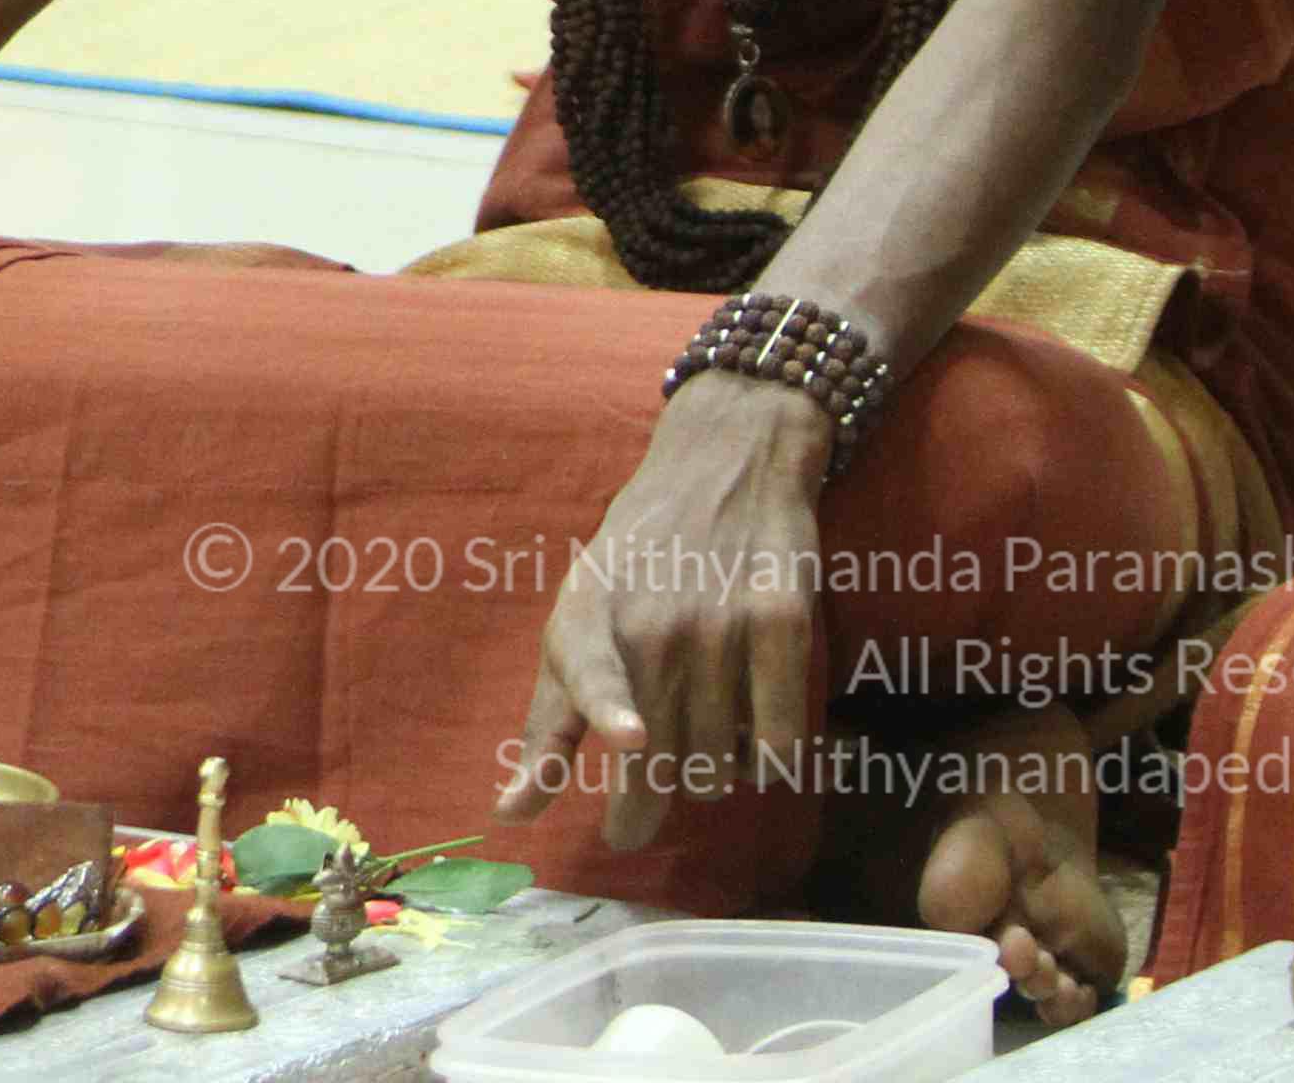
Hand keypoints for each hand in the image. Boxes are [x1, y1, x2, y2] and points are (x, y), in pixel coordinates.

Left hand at [513, 373, 832, 850]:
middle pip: (658, 756)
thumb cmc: (636, 562)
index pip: (595, 662)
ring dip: (706, 776)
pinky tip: (749, 744)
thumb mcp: (576, 621)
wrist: (724, 465)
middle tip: (628, 828)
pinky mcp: (784, 626)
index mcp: (590, 613)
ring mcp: (723, 623)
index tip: (632, 738)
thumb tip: (509, 815)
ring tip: (694, 745)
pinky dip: (765, 763)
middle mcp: (656, 619)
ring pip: (718, 763)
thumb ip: (547, 722)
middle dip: (640, 814)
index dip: (610, 703)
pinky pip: (780, 741)